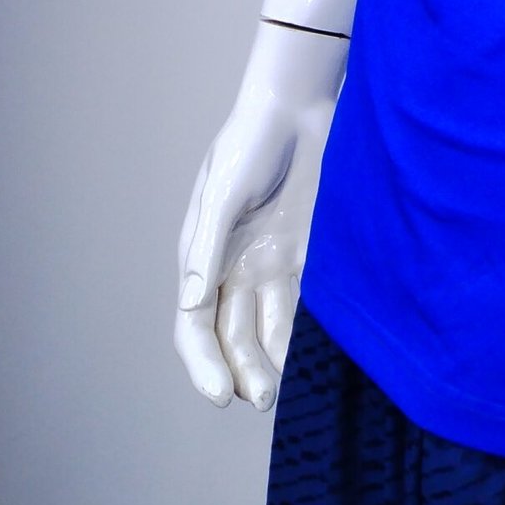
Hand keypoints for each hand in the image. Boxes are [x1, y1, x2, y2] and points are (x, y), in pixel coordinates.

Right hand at [173, 21, 343, 409]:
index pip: (194, 326)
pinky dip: (304, 334)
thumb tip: (189, 302)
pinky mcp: (307, 254)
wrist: (300, 106)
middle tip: (263, 398)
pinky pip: (303, 305)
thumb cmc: (251, 140)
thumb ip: (208, 246)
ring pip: (267, 330)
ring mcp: (271, 264)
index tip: (220, 396)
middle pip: (232, 336)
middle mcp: (234, 269)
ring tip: (286, 389)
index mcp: (203, 258)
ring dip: (273, 362)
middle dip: (243, 372)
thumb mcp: (224, 189)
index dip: (203, 365)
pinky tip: (314, 358)